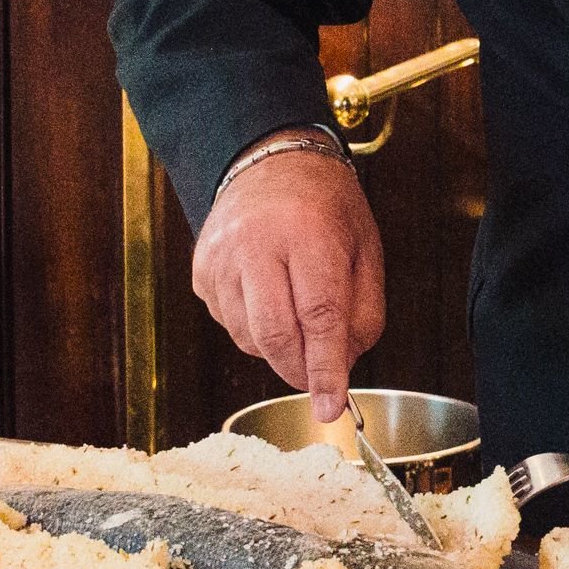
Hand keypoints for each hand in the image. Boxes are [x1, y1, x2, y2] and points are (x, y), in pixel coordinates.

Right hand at [191, 138, 385, 418]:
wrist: (271, 162)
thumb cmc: (325, 206)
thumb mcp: (366, 249)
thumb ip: (363, 312)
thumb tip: (343, 366)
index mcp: (307, 232)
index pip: (318, 316)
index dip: (325, 369)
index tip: (331, 406)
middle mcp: (256, 243)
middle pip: (275, 335)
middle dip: (301, 370)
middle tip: (319, 378)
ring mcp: (221, 258)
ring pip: (249, 338)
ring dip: (279, 349)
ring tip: (298, 315)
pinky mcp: (201, 271)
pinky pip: (229, 325)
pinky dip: (255, 330)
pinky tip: (270, 299)